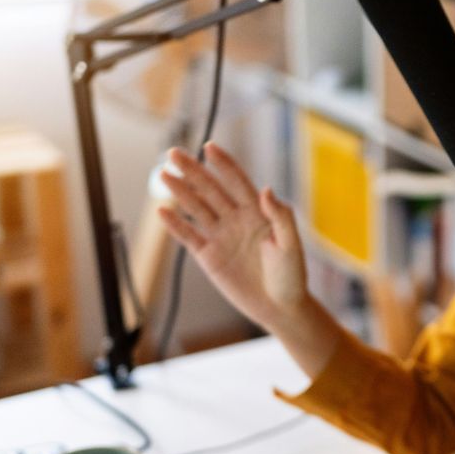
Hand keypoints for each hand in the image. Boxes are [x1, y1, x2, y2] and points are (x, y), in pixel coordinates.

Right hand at [157, 142, 305, 332]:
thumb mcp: (291, 245)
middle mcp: (236, 219)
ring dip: (180, 191)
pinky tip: (162, 210)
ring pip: (196, 208)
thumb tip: (266, 189)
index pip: (237, 181)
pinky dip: (175, 225)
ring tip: (164, 174)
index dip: (223, 164)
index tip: (209, 146)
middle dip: (193, 170)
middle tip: (174, 152)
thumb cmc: (292, 275)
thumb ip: (281, 216)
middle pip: (210, 189)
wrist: (280, 307)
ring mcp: (221, 236)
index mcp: (257, 212)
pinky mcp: (209, 257)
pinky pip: (189, 237)